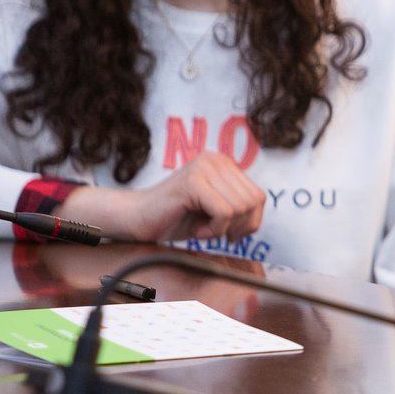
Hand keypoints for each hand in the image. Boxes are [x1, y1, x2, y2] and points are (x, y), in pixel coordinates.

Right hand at [60, 151, 265, 243]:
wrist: (137, 221)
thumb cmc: (175, 218)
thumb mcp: (215, 209)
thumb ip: (238, 205)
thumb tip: (257, 217)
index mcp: (223, 163)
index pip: (258, 196)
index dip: (250, 221)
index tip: (231, 233)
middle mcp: (215, 160)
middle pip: (253, 202)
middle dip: (238, 227)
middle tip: (214, 233)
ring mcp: (204, 168)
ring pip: (240, 208)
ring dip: (223, 229)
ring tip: (202, 229)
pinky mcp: (193, 182)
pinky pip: (224, 213)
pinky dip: (214, 230)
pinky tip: (196, 230)